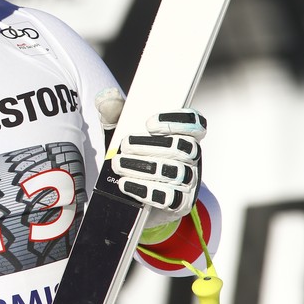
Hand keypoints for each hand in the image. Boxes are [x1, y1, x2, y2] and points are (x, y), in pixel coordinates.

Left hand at [95, 88, 205, 227]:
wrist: (133, 195)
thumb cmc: (133, 157)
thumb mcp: (120, 133)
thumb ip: (114, 115)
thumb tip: (108, 99)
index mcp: (182, 136)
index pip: (195, 123)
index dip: (178, 120)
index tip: (150, 123)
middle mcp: (192, 158)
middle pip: (183, 148)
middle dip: (150, 145)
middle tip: (125, 145)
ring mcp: (189, 182)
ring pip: (175, 172)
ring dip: (144, 167)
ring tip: (120, 165)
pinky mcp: (180, 203)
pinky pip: (171, 198)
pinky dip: (146, 190)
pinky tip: (126, 184)